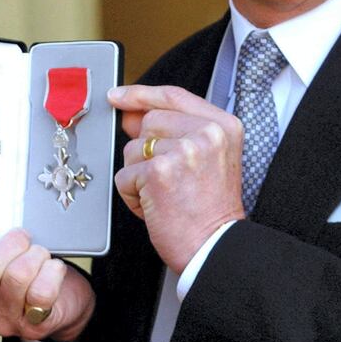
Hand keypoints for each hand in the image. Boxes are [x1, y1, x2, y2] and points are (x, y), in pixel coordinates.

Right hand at [0, 221, 95, 341]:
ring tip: (38, 253)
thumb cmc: (17, 271)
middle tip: (21, 237)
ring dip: (35, 254)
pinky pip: (42, 292)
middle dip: (11, 242)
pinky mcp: (35, 325)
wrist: (60, 301)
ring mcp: (6, 322)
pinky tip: (52, 269)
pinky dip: (52, 271)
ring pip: (17, 275)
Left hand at [109, 84, 244, 273]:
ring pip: (132, 149)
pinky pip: (125, 175)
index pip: (173, 95)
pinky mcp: (159, 171)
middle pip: (148, 122)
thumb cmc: (210, 211)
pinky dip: (133, 196)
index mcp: (223, 126)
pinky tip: (156, 208)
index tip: (117, 96)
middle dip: (145, 151)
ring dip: (139, 176)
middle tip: (168, 180)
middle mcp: (207, 133)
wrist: (214, 247)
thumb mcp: (206, 159)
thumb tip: (130, 115)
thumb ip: (172, 131)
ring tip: (165, 196)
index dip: (140, 94)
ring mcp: (183, 150)